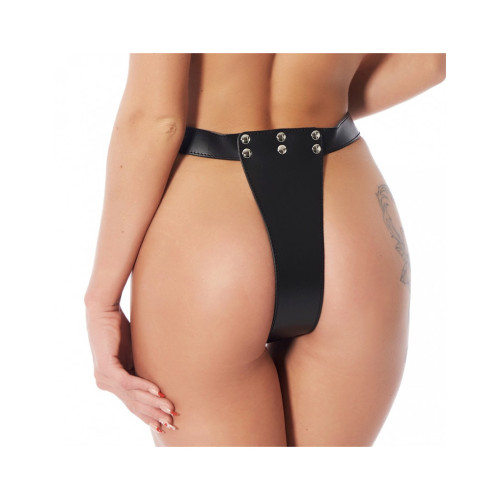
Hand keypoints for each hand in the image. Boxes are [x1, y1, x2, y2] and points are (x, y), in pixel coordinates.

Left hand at [84, 300, 179, 432]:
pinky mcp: (106, 366)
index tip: (166, 425)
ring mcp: (104, 376)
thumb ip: (141, 366)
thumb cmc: (119, 328)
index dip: (149, 416)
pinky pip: (128, 381)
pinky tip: (158, 392)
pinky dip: (144, 387)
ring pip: (132, 396)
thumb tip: (161, 378)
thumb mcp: (134, 352)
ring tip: (170, 409)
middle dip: (155, 415)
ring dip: (153, 404)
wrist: (103, 310)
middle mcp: (105, 383)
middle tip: (173, 423)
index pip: (133, 404)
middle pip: (134, 404)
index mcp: (112, 382)